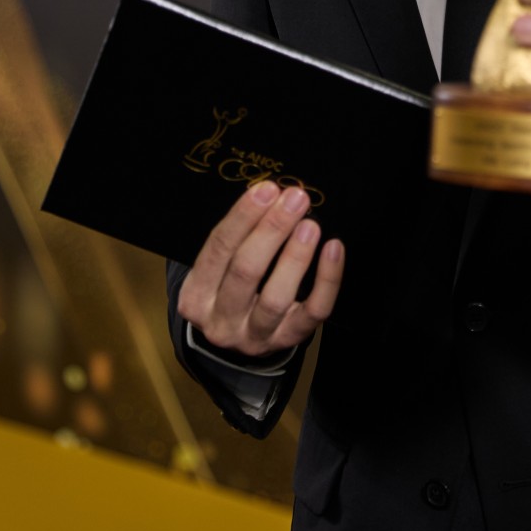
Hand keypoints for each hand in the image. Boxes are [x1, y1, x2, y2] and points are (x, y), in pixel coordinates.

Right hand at [177, 181, 344, 357]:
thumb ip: (239, 236)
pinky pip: (313, 312)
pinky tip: (333, 249)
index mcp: (197, 296)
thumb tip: (272, 194)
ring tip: (310, 225)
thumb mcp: (218, 268)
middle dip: (271, 230)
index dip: (242, 218)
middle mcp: (221, 321)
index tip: (266, 189)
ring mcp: (255, 336)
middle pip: (245, 272)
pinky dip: (327, 280)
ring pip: (276, 298)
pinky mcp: (288, 340)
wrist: (239, 338)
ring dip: (295, 257)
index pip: (218, 250)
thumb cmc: (229, 287)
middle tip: (294, 199)